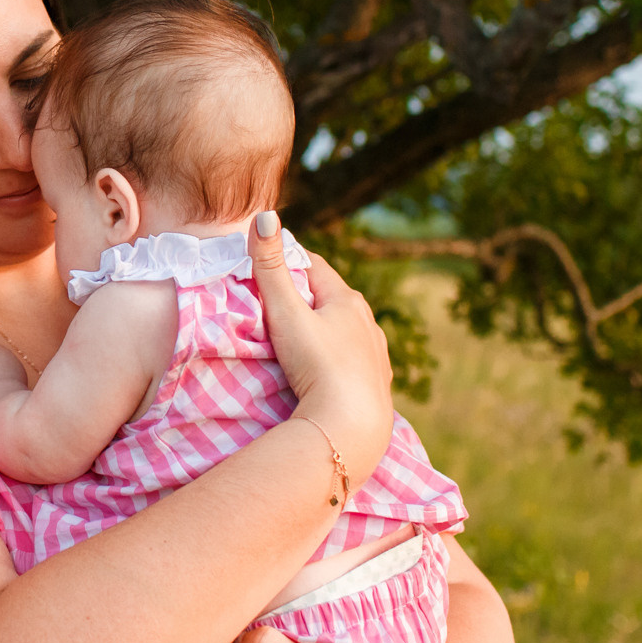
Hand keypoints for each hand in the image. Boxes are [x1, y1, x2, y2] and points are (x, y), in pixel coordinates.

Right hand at [248, 211, 393, 485]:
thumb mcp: (286, 313)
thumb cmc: (316, 365)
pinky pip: (353, 360)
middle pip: (331, 299)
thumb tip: (264, 215)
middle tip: (274, 302)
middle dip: (306, 297)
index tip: (267, 265)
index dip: (290, 262)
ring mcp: (376, 355)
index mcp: (347, 300)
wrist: (350, 427)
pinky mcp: (377, 385)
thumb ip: (270, 268)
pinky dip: (337, 358)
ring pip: (346, 331)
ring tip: (299, 339)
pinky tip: (326, 371)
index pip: (315, 267)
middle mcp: (368, 323)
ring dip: (324, 329)